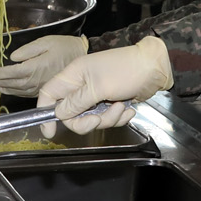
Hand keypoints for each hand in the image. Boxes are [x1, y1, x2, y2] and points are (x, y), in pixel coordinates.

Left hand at [0, 35, 87, 94]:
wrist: (82, 58)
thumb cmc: (64, 47)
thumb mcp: (46, 42)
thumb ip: (28, 50)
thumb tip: (13, 58)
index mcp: (36, 67)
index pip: (13, 72)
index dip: (1, 73)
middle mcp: (37, 80)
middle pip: (14, 84)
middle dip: (0, 82)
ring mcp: (41, 87)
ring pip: (20, 91)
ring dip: (6, 89)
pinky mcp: (45, 90)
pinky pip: (27, 94)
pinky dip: (17, 93)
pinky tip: (10, 90)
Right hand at [38, 36, 171, 133]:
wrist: (155, 68)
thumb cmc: (126, 71)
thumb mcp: (99, 87)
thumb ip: (77, 102)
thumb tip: (59, 114)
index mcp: (73, 76)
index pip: (48, 94)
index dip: (45, 113)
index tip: (49, 132)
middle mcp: (81, 86)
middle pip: (70, 114)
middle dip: (87, 121)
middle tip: (99, 119)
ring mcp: (95, 95)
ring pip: (90, 119)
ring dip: (108, 118)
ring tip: (121, 107)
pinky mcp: (109, 103)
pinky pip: (106, 118)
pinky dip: (118, 117)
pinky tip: (128, 108)